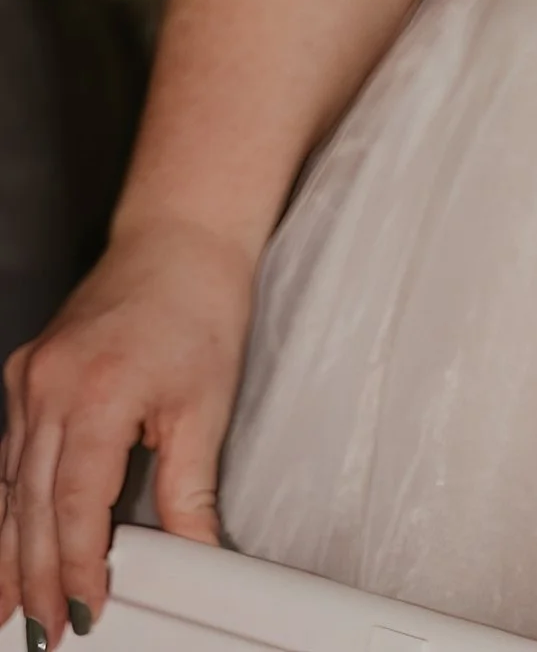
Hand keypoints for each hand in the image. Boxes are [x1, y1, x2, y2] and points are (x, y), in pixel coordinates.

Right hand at [1, 221, 251, 643]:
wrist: (180, 234)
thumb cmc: (202, 303)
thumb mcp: (206, 404)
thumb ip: (190, 489)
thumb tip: (196, 553)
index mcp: (99, 393)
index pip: (77, 505)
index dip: (77, 565)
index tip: (85, 610)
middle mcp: (50, 387)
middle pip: (33, 505)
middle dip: (36, 577)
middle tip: (41, 632)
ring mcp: (29, 379)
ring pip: (11, 485)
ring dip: (8, 551)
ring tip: (5, 608)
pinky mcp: (25, 372)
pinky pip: (10, 452)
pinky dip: (10, 502)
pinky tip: (7, 540)